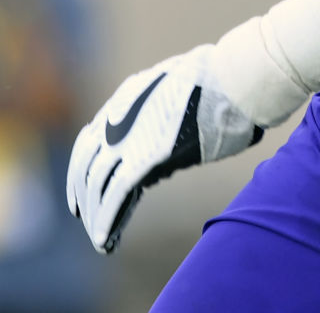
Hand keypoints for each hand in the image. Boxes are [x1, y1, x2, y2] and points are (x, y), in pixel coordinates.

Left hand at [66, 45, 262, 252]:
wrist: (235, 78)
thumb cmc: (223, 81)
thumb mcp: (182, 89)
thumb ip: (166, 115)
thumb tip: (165, 147)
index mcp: (128, 95)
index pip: (92, 137)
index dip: (85, 166)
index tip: (85, 188)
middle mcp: (120, 116)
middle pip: (87, 163)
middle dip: (84, 194)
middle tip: (84, 216)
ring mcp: (130, 137)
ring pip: (96, 184)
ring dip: (95, 214)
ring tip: (100, 240)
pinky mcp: (145, 158)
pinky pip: (115, 195)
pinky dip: (106, 220)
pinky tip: (105, 241)